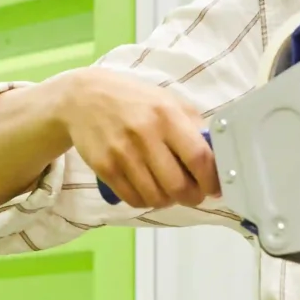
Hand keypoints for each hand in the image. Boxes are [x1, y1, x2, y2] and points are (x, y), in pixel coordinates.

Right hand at [53, 69, 220, 208]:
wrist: (83, 98)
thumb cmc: (133, 99)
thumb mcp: (167, 100)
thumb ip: (192, 125)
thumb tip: (216, 156)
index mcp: (167, 115)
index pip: (198, 157)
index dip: (211, 180)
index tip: (215, 188)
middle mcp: (145, 135)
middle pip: (178, 185)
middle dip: (192, 197)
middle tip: (193, 195)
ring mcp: (123, 153)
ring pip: (156, 197)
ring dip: (168, 201)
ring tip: (169, 191)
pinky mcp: (105, 167)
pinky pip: (133, 198)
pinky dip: (146, 201)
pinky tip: (148, 191)